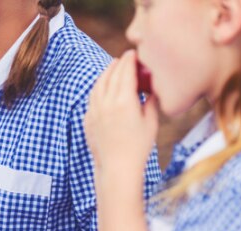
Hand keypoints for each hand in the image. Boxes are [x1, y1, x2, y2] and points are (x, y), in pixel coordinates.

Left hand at [83, 50, 158, 176]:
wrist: (117, 167)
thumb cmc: (139, 146)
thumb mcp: (150, 122)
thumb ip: (150, 101)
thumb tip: (152, 88)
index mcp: (123, 101)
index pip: (125, 72)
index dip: (129, 60)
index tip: (133, 53)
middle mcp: (106, 103)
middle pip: (111, 75)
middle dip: (118, 64)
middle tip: (125, 57)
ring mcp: (94, 111)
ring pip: (98, 84)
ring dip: (106, 73)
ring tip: (113, 67)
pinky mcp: (88, 119)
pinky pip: (92, 97)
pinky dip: (98, 88)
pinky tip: (103, 87)